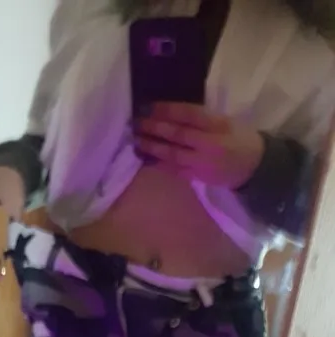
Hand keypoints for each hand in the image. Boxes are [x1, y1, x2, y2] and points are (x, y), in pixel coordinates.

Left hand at [134, 102, 264, 189]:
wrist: (254, 167)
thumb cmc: (239, 138)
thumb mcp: (226, 121)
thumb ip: (203, 118)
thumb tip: (171, 111)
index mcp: (218, 125)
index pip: (189, 114)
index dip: (168, 110)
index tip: (150, 105)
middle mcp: (210, 144)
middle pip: (178, 135)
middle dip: (155, 128)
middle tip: (136, 122)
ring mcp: (202, 163)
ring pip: (173, 154)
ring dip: (153, 147)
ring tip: (137, 140)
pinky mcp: (198, 178)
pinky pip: (176, 171)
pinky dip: (161, 164)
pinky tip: (147, 159)